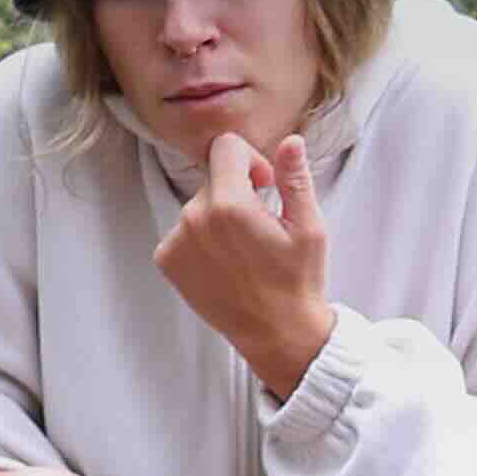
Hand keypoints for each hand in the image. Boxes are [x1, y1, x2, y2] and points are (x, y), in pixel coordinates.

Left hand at [155, 131, 338, 403]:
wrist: (276, 334)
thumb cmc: (297, 281)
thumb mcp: (309, 228)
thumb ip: (295, 179)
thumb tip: (290, 141)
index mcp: (230, 205)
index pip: (225, 147)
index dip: (250, 159)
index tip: (264, 185)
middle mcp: (194, 219)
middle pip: (214, 178)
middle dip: (237, 191)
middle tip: (260, 227)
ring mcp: (176, 241)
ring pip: (199, 205)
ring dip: (219, 216)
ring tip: (243, 251)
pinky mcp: (167, 259)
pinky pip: (183, 229)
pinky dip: (201, 239)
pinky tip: (225, 263)